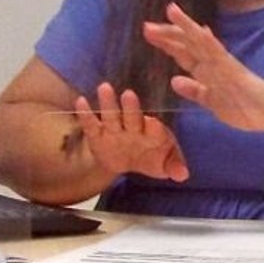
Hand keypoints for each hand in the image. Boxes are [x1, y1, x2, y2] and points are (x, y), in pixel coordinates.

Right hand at [73, 82, 188, 181]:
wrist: (127, 163)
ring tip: (104, 88)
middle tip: (129, 94)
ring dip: (109, 104)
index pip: (154, 129)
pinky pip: (91, 124)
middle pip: (132, 117)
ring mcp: (115, 130)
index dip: (154, 127)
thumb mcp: (164, 165)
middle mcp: (134, 128)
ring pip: (112, 116)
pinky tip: (80, 101)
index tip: (153, 124)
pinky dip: (86, 114)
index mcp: (153, 134)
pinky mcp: (98, 135)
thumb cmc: (151, 158)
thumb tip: (183, 175)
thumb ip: (174, 166)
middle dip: (131, 107)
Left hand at [143, 2, 263, 135]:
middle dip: (168, 34)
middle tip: (147, 25)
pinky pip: (218, 53)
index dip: (167, 43)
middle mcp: (213, 63)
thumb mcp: (211, 102)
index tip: (149, 34)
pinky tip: (198, 29)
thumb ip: (195, 91)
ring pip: (200, 42)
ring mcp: (223, 64)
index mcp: (208, 70)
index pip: (184, 53)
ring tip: (170, 12)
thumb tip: (174, 80)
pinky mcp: (233, 69)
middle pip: (188, 44)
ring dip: (185, 28)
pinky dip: (207, 40)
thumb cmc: (245, 108)